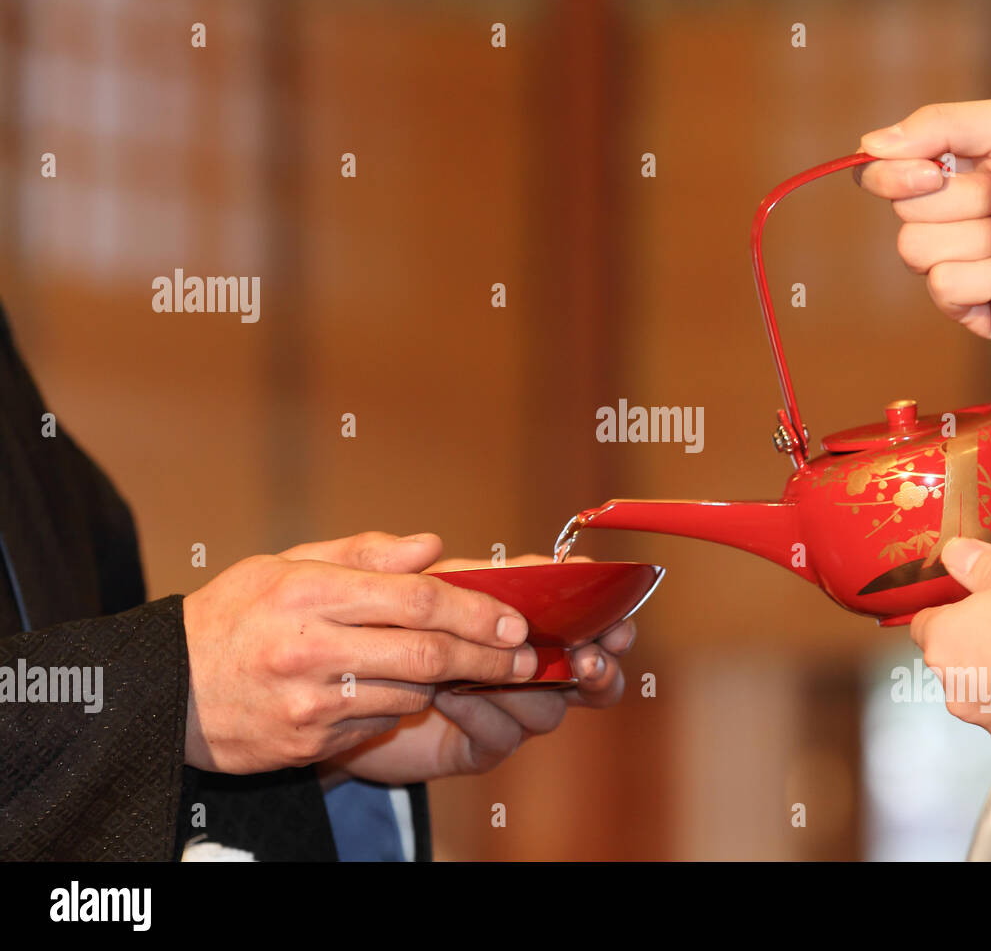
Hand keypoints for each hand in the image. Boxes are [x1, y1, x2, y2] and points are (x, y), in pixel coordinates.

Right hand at [182, 532, 537, 773]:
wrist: (164, 690)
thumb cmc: (234, 615)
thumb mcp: (286, 564)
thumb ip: (365, 553)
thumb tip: (432, 546)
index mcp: (310, 592)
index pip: (417, 599)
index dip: (477, 612)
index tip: (515, 621)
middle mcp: (311, 648)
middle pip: (427, 655)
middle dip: (488, 658)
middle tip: (525, 659)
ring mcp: (309, 704)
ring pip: (410, 693)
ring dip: (445, 682)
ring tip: (460, 668)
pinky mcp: (308, 744)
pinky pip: (379, 722)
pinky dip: (399, 705)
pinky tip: (394, 689)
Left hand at [322, 554, 635, 784]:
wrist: (337, 700)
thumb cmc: (370, 635)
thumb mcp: (380, 591)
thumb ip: (401, 564)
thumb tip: (429, 542)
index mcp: (517, 619)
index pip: (580, 616)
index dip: (605, 615)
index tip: (615, 614)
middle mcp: (522, 665)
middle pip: (590, 672)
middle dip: (598, 666)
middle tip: (586, 658)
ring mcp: (505, 708)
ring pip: (548, 707)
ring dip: (525, 688)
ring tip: (490, 670)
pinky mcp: (479, 745)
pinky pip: (502, 736)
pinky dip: (482, 714)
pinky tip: (450, 698)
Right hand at [855, 95, 990, 372]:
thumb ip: (942, 123)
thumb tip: (869, 145)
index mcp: (952, 169)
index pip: (883, 171)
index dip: (893, 172)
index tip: (932, 169)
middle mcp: (946, 216)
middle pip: (901, 209)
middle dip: (961, 198)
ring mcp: (954, 262)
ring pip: (916, 250)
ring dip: (978, 238)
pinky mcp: (967, 307)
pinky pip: (943, 288)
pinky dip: (986, 277)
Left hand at [909, 538, 990, 745]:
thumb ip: (983, 565)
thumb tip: (957, 555)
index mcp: (944, 638)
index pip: (924, 624)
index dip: (950, 611)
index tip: (974, 603)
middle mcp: (954, 684)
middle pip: (953, 656)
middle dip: (977, 641)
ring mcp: (984, 717)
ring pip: (980, 687)